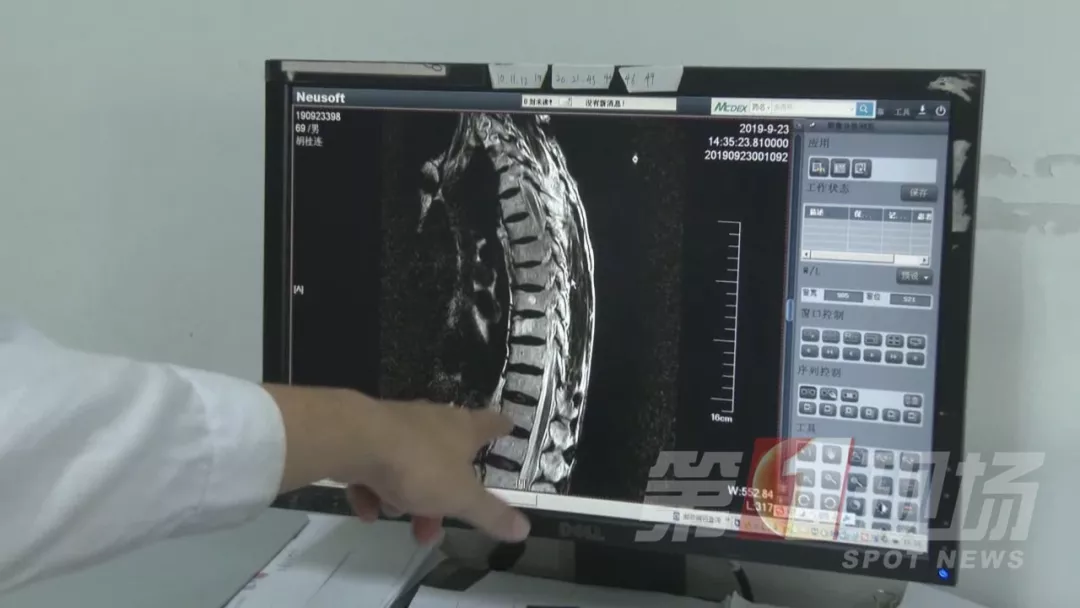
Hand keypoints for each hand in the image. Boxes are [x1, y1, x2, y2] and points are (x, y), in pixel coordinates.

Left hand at [344, 400, 529, 544]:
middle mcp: (433, 421)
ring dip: (405, 495)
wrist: (355, 441)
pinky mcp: (366, 436)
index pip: (491, 423)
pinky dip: (373, 490)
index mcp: (463, 429)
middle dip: (442, 496)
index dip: (501, 427)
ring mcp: (397, 426)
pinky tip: (368, 508)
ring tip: (396, 514)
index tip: (509, 427)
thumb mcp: (460, 497)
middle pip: (447, 458)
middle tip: (435, 527)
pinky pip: (376, 468)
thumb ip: (491, 514)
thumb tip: (525, 529)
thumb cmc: (418, 465)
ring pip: (410, 466)